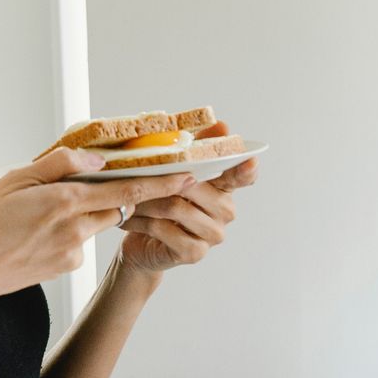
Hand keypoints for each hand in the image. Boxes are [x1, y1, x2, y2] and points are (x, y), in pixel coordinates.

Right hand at [0, 148, 192, 306]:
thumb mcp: (11, 181)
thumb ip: (56, 167)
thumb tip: (93, 159)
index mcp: (63, 202)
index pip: (127, 189)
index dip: (160, 183)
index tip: (188, 176)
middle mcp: (74, 229)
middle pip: (115, 205)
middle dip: (114, 193)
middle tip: (88, 181)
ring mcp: (71, 253)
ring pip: (94, 224)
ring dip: (84, 212)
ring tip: (41, 212)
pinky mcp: (63, 269)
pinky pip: (78, 244)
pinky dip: (67, 233)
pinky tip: (34, 234)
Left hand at [119, 122, 259, 274]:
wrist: (142, 244)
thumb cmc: (158, 203)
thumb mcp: (172, 172)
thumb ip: (195, 148)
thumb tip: (222, 125)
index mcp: (223, 189)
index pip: (242, 177)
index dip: (246, 169)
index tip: (250, 159)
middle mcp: (225, 212)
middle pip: (196, 187)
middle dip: (162, 180)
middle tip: (136, 177)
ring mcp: (213, 234)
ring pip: (177, 208)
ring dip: (147, 201)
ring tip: (127, 198)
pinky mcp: (195, 252)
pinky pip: (165, 230)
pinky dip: (142, 222)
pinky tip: (128, 219)